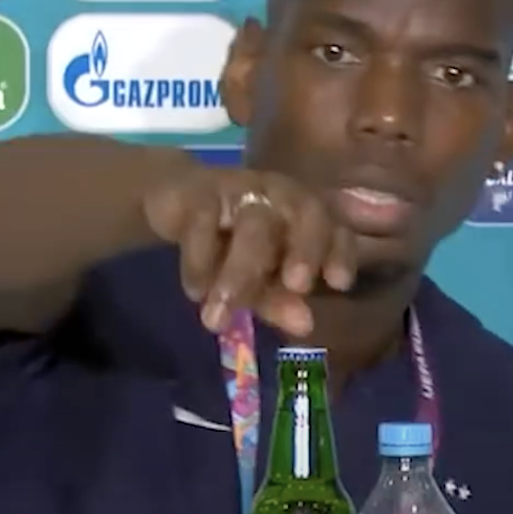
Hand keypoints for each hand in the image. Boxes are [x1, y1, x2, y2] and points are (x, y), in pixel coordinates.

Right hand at [142, 167, 356, 336]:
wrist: (172, 198)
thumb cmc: (227, 241)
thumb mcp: (257, 277)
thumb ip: (280, 299)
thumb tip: (304, 325)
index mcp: (303, 213)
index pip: (335, 226)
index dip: (340, 252)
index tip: (339, 284)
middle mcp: (281, 194)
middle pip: (305, 212)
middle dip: (304, 250)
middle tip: (298, 286)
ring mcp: (241, 188)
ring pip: (253, 225)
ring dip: (239, 273)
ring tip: (218, 317)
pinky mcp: (198, 192)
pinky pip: (204, 222)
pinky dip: (200, 261)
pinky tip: (195, 292)